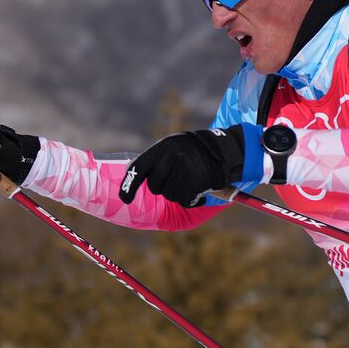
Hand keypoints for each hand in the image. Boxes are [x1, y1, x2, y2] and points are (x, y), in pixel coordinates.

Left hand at [119, 126, 247, 206]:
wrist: (223, 150)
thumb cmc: (192, 152)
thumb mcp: (172, 148)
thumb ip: (156, 161)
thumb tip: (135, 180)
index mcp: (162, 147)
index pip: (139, 168)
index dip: (129, 185)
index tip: (125, 199)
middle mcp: (172, 156)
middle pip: (155, 186)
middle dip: (162, 188)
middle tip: (176, 181)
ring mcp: (185, 168)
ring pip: (169, 194)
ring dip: (177, 193)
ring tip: (189, 182)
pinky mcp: (197, 180)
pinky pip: (184, 199)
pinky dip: (190, 200)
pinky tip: (197, 192)